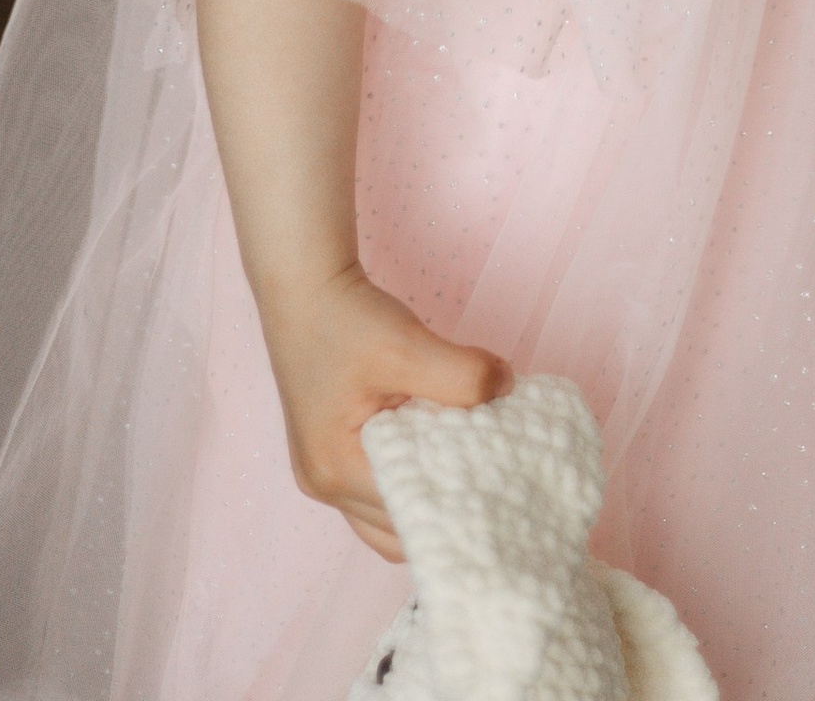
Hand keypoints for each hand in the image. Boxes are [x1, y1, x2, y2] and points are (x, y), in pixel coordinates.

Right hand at [259, 262, 509, 556]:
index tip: (503, 488)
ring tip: (473, 463)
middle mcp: (325, 484)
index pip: (410, 515)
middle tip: (497, 480)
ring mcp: (325, 473)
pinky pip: (383, 483)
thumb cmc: (345, 318)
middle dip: (447, 507)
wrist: (306, 287)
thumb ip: (462, 375)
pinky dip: (415, 473)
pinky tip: (445, 446)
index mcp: (336, 471)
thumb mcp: (406, 345)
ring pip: (390, 512)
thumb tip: (509, 390)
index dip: (457, 504)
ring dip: (430, 492)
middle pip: (398, 527)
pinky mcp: (333, 453)